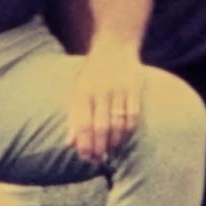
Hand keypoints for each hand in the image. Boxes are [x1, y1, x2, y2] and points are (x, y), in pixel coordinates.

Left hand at [67, 38, 143, 162]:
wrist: (114, 45)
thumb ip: (74, 116)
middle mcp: (101, 91)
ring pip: (118, 125)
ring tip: (110, 152)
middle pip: (101, 128)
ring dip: (114, 143)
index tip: (86, 158)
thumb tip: (70, 143)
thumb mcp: (78, 90)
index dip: (85, 145)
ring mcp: (119, 90)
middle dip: (99, 148)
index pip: (83, 125)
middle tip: (98, 159)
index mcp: (83, 92)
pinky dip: (128, 132)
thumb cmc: (92, 73)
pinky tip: (123, 139)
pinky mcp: (135, 88)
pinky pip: (133, 116)